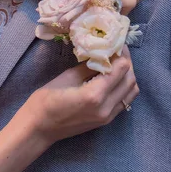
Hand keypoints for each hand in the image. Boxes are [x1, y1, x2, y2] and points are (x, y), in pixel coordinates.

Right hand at [19, 46, 138, 145]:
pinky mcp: (106, 121)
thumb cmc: (45, 101)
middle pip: (130, 80)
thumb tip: (104, 55)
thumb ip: (89, 67)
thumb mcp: (67, 77)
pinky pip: (124, 101)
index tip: (116, 43)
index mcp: (95, 95)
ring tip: (116, 65)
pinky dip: (123, 88)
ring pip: (131, 92)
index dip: (121, 53)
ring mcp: (108, 117)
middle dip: (126, 63)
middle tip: (117, 51)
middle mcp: (106, 107)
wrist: (38, 128)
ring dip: (128, 76)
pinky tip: (112, 80)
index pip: (121, 68)